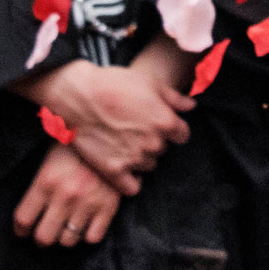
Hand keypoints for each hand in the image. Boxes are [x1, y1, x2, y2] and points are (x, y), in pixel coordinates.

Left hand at [12, 144, 120, 247]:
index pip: (23, 219)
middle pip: (43, 237)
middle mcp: (65, 195)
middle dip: (41, 239)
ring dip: (65, 237)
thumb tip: (30, 208)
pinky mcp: (108, 207)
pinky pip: (93, 238)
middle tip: (44, 235)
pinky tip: (86, 225)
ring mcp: (87, 203)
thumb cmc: (78, 144)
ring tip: (66, 229)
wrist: (114, 134)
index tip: (23, 231)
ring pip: (68, 241)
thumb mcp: (51, 156)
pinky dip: (87, 235)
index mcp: (46, 181)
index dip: (20, 229)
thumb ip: (40, 182)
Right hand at [27, 61, 191, 195]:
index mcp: (165, 122)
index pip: (182, 135)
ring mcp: (133, 159)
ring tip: (125, 143)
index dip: (172, 129)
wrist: (77, 95)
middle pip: (163, 150)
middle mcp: (153, 143)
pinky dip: (131, 180)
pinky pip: (132, 187)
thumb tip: (191, 106)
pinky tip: (124, 168)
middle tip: (135, 129)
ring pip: (149, 165)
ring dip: (141, 157)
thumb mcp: (149, 82)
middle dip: (154, 141)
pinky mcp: (113, 170)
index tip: (159, 124)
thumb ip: (174, 98)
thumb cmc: (113, 83)